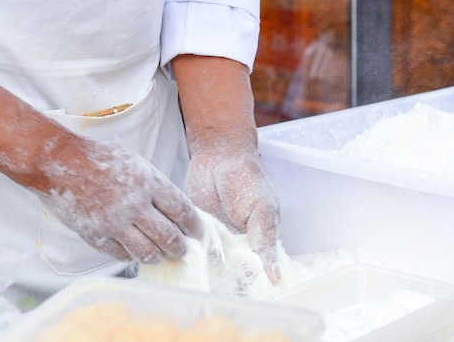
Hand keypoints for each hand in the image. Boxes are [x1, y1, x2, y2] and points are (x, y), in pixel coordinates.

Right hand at [30, 138, 202, 263]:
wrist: (58, 160)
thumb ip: (153, 183)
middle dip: (180, 247)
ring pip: (148, 251)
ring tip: (161, 255)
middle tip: (182, 249)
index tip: (197, 232)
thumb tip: (173, 206)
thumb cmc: (97, 156)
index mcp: (149, 181)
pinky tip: (133, 250)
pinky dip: (131, 255)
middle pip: (170, 236)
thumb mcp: (134, 161)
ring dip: (159, 256)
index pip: (182, 210)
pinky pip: (122, 254)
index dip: (194, 225)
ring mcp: (115, 221)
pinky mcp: (96, 234)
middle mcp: (136, 203)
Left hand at [185, 148, 279, 282]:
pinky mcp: (191, 232)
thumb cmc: (248, 180)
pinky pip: (187, 249)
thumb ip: (266, 242)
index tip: (240, 297)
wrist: (219, 156)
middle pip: (228, 275)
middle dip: (222, 283)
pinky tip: (177, 262)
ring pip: (206, 266)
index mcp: (255, 245)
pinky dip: (183, 255)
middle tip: (214, 292)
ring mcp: (212, 241)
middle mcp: (234, 247)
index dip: (248, 287)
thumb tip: (276, 278)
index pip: (253, 275)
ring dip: (200, 272)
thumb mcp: (263, 211)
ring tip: (194, 280)